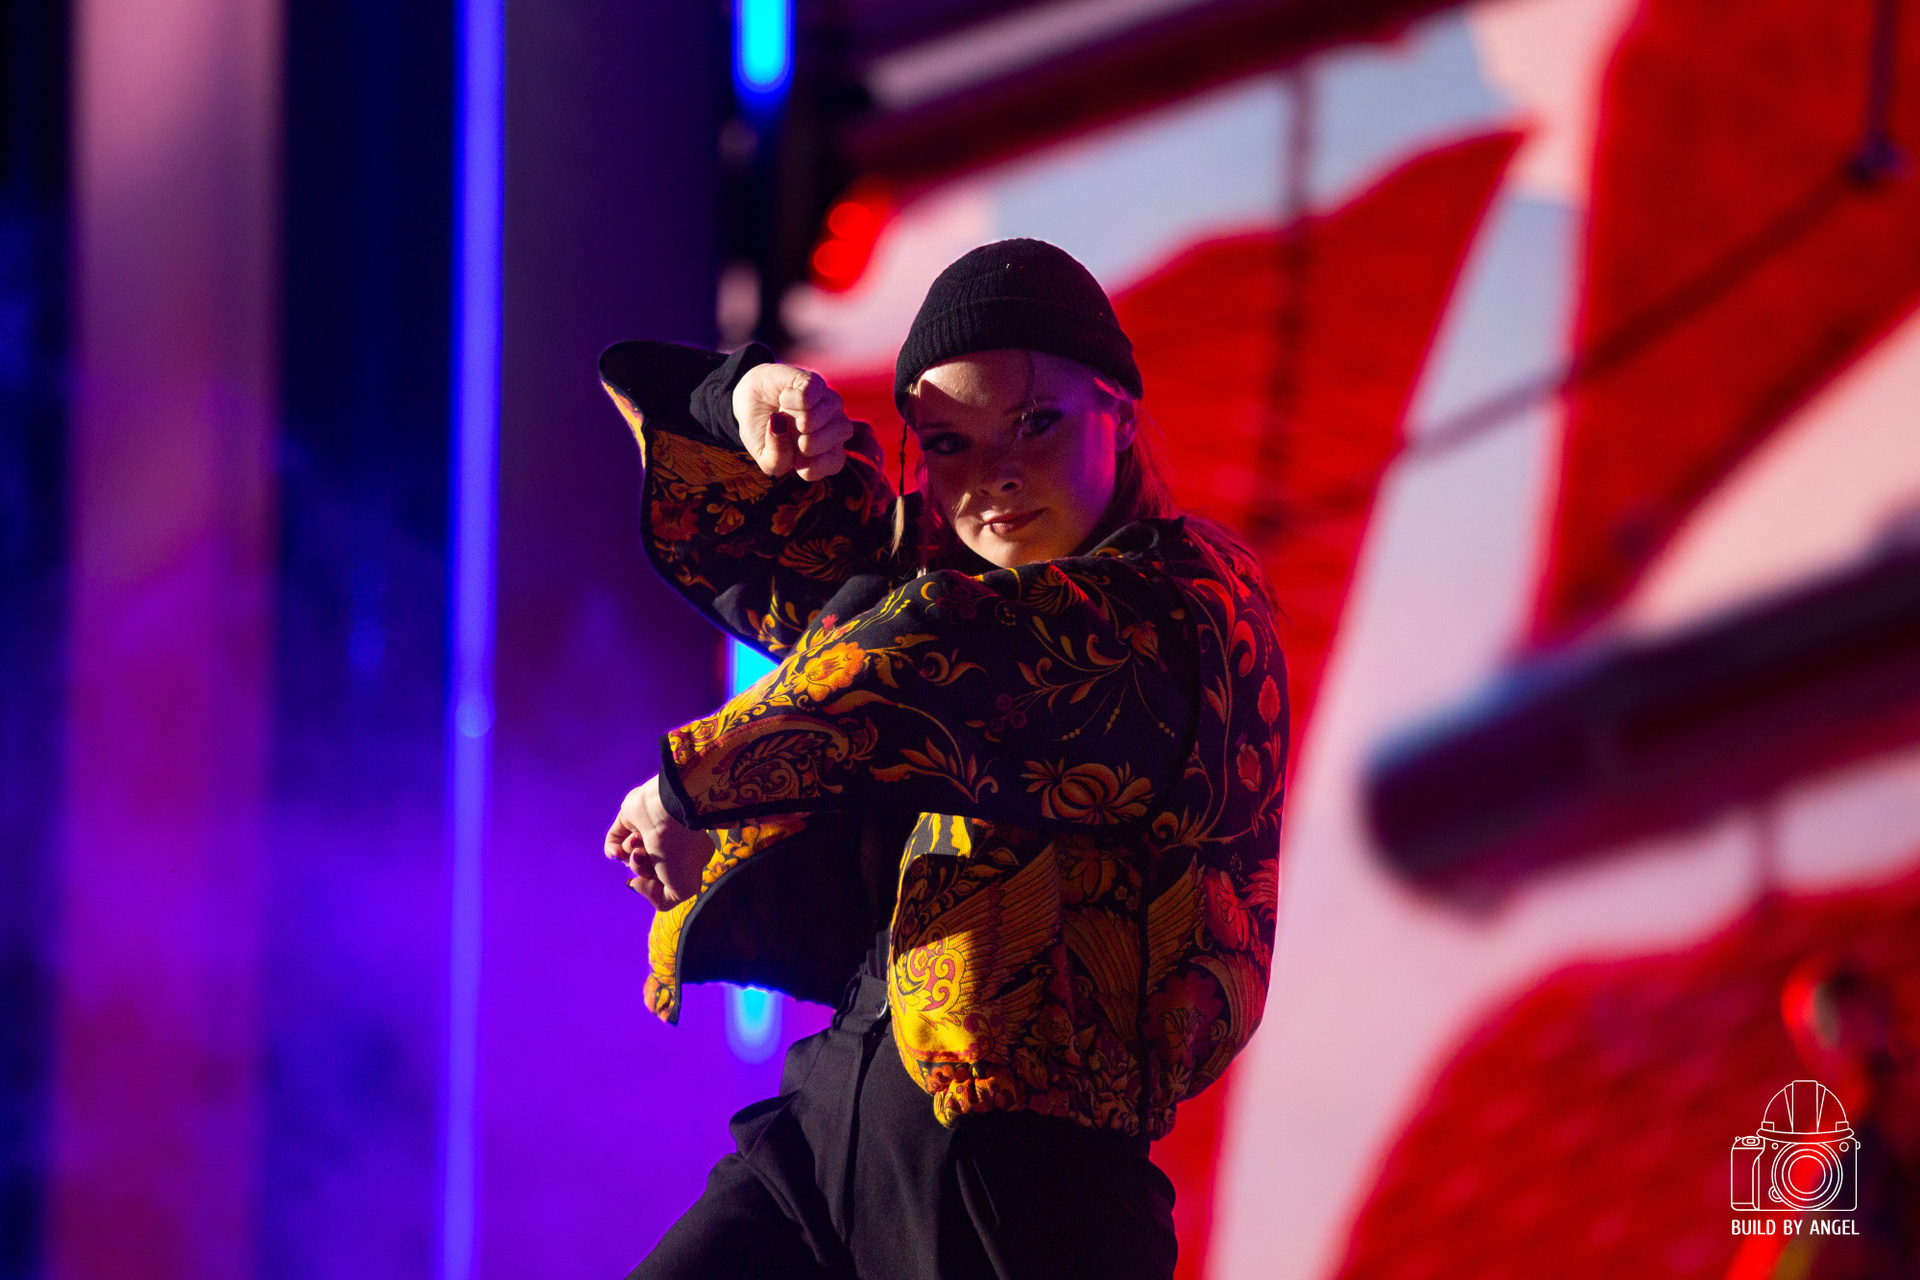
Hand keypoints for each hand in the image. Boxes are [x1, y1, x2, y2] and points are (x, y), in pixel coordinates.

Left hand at [605, 776, 713, 909]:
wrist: (667, 814)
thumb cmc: (680, 851)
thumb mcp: (685, 889)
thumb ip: (663, 901)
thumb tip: (636, 884)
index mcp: (687, 857)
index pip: (666, 881)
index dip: (658, 887)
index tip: (658, 882)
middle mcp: (667, 843)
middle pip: (646, 870)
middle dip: (643, 869)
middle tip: (647, 858)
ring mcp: (648, 830)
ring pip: (629, 857)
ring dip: (631, 856)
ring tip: (639, 844)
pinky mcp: (629, 820)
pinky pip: (613, 843)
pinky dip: (612, 850)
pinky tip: (617, 851)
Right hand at [732, 362, 861, 481]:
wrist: (751, 397)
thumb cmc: (763, 432)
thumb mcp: (764, 456)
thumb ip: (775, 459)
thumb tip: (782, 429)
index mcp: (829, 452)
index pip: (833, 464)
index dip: (807, 464)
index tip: (792, 456)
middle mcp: (835, 429)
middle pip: (828, 443)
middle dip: (798, 442)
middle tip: (787, 431)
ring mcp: (830, 404)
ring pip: (816, 419)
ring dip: (791, 419)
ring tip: (783, 412)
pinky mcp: (817, 384)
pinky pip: (808, 397)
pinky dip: (789, 400)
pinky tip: (784, 397)